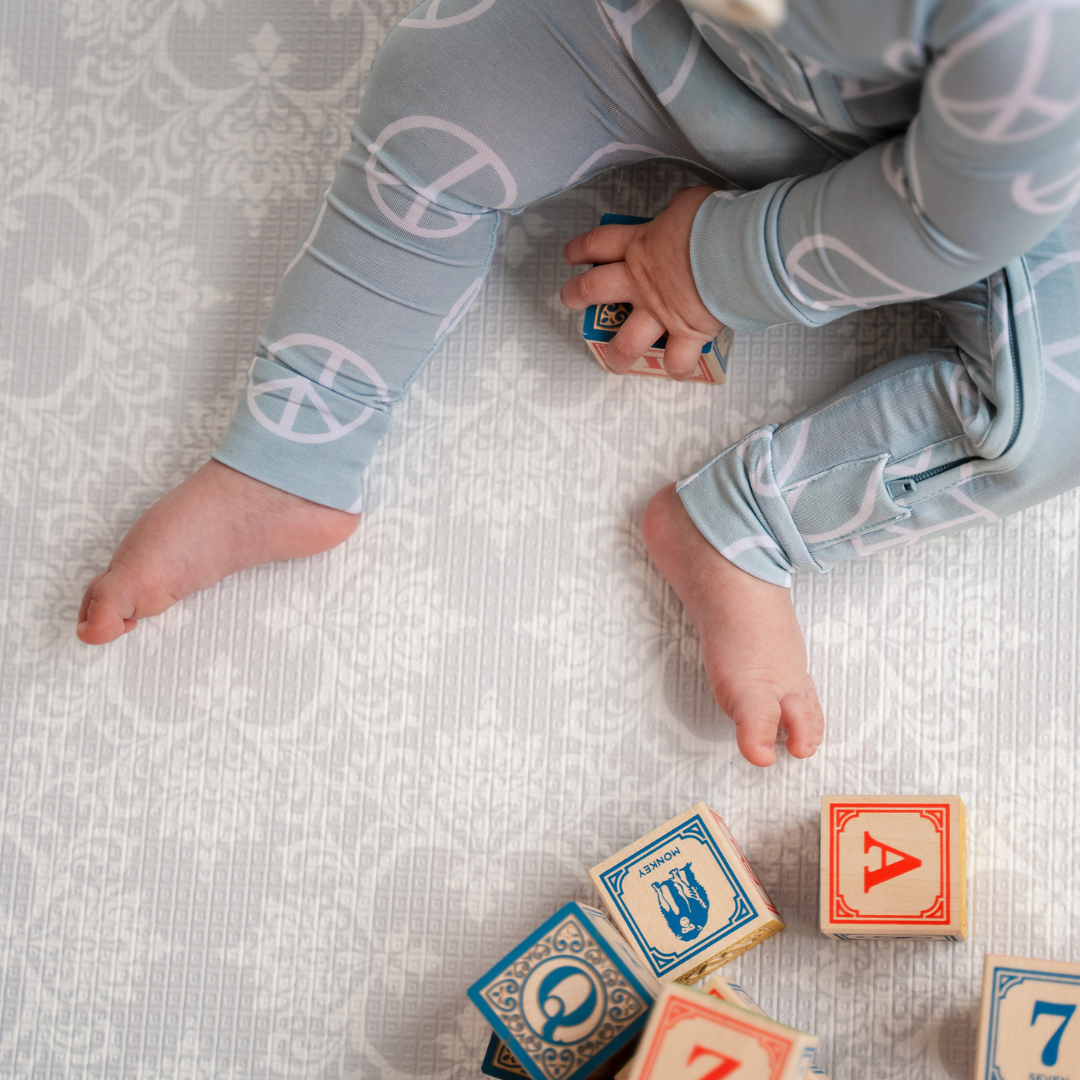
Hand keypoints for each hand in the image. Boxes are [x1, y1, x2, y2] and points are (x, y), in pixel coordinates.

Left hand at [561, 186, 725, 379]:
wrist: (737, 251)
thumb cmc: (715, 222)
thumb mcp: (690, 204)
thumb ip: (677, 213)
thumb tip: (679, 215)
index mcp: (640, 245)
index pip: (599, 243)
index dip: (581, 248)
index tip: (570, 255)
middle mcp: (642, 282)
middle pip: (595, 289)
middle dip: (577, 294)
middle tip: (570, 299)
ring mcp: (660, 312)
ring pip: (626, 341)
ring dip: (617, 354)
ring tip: (613, 363)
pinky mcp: (685, 334)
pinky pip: (677, 360)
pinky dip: (677, 367)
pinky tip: (677, 370)